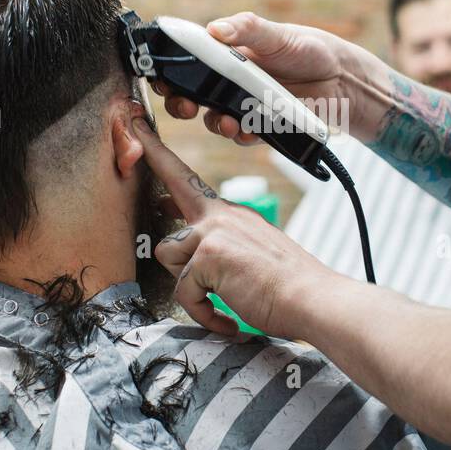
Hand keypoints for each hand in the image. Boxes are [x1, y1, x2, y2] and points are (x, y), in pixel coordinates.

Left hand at [135, 117, 328, 338]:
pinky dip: (204, 314)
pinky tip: (228, 321)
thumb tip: (189, 259)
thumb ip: (220, 248)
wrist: (312, 297)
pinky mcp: (206, 255)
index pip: (187, 179)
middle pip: (169, 209)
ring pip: (169, 257)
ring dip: (190, 288)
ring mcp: (212, 232)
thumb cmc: (287, 286)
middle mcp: (220, 215)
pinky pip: (184, 292)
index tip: (138, 127)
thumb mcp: (252, 254)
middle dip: (161, 218)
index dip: (158, 154)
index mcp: (232, 214)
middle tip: (154, 181)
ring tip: (223, 302)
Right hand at [150, 11, 366, 145]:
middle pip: (190, 96)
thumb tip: (214, 28)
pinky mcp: (261, 126)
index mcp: (226, 55)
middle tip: (184, 105)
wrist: (342, 79)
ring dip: (214, 123)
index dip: (169, 70)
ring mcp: (243, 105)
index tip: (160, 76)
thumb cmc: (309, 48)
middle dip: (180, 103)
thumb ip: (247, 29)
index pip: (187, 62)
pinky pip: (242, 135)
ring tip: (225, 121)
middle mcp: (229, 82)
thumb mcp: (277, 34)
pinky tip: (246, 129)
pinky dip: (241, 134)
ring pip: (213, 119)